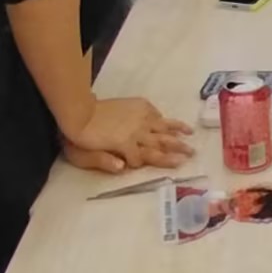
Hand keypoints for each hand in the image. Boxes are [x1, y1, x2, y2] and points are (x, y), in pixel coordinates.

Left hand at [66, 97, 194, 169]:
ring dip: (177, 130)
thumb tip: (123, 167)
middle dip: (177, 148)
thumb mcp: (86, 157)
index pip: (147, 158)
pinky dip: (162, 118)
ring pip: (161, 125)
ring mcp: (138, 117)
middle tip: (192, 153)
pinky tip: (167, 121)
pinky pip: (154, 112)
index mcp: (126, 144)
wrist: (79, 112)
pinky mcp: (136, 105)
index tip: (174, 166)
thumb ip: (105, 162)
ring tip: (190, 134)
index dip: (159, 163)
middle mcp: (136, 131)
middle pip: (160, 142)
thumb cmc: (81, 139)